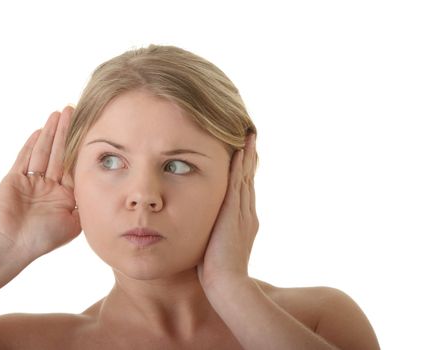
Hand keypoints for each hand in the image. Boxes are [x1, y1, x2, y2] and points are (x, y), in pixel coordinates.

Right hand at [0, 106, 80, 259]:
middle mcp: (49, 185)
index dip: (81, 147)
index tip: (90, 129)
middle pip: (59, 152)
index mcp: (64, 194)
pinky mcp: (15, 179)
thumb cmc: (44, 238)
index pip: (74, 165)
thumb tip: (105, 189)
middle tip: (74, 110)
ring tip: (59, 113)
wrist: (14, 246)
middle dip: (66, 131)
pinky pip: (25, 158)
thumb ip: (86, 204)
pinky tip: (41, 131)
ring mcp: (32, 181)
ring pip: (43, 151)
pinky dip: (32, 144)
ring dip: (51, 133)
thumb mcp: (74, 222)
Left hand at [197, 133, 258, 288]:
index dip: (245, 173)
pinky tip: (238, 151)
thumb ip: (215, 236)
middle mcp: (247, 213)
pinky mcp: (234, 212)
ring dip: (247, 156)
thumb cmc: (217, 272)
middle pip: (249, 179)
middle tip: (251, 139)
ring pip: (246, 177)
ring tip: (249, 137)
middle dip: (250, 159)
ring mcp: (242, 212)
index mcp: (244, 222)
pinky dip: (239, 167)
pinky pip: (237, 183)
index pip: (244, 191)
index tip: (244, 157)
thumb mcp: (216, 249)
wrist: (227, 283)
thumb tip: (206, 233)